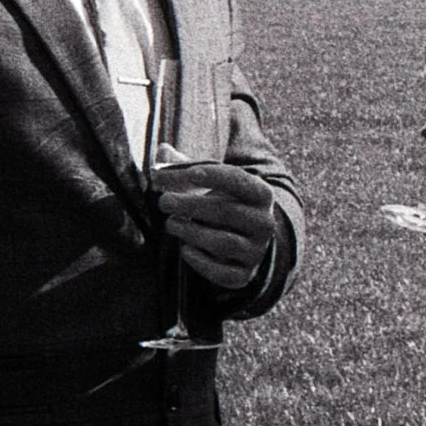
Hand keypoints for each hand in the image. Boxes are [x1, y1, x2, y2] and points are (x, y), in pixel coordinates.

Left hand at [151, 147, 279, 290]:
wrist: (245, 240)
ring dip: (191, 232)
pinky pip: (222, 272)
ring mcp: (256, 251)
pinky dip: (200, 261)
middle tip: (164, 201)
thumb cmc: (221, 202)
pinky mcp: (244, 275)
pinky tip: (184, 249)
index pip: (239, 180)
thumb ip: (185, 167)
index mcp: (261, 193)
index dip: (214, 175)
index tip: (188, 173)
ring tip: (171, 224)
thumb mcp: (211, 183)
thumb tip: (161, 150)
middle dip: (190, 205)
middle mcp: (264, 222)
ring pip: (223, 242)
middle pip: (226, 212)